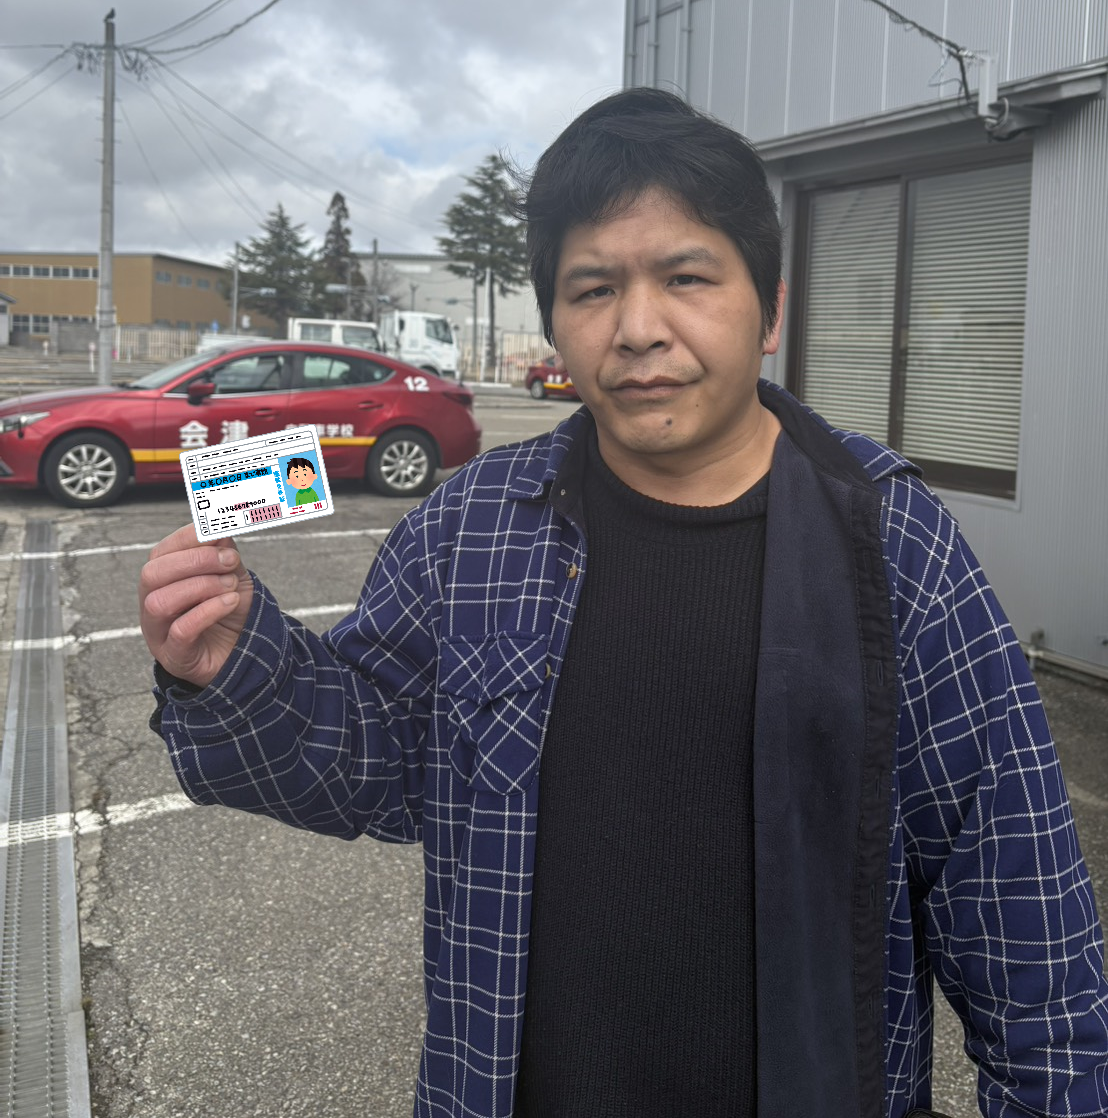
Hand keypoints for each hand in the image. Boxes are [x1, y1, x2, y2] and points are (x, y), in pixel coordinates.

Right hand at [139, 524, 254, 687]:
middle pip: (152, 574)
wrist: (245, 653)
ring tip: (232, 587)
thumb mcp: (231, 575)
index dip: (190, 539)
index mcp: (162, 580)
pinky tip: (230, 602)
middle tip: (230, 562)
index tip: (222, 537)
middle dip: (195, 561)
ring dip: (201, 587)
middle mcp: (152, 603)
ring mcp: (158, 632)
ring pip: (159, 602)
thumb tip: (218, 528)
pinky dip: (207, 611)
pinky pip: (180, 631)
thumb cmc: (230, 611)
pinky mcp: (174, 656)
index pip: (161, 552)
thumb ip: (224, 552)